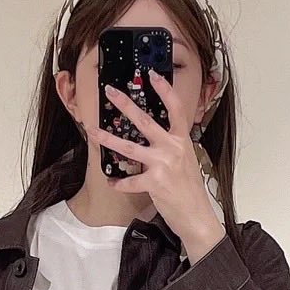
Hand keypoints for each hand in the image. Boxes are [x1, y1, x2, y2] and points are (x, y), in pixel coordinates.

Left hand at [92, 71, 222, 260]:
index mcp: (182, 140)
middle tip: (110, 92)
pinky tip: (112, 181)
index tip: (151, 74)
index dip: (164, 90)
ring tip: (92, 132)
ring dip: (108, 139)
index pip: (175, 109)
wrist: (196, 215)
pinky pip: (129, 180)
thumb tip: (153, 135)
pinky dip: (118, 182)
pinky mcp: (154, 182)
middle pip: (145, 121)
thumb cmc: (189, 188)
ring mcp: (163, 164)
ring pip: (129, 147)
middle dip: (125, 104)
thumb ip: (172, 146)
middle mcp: (173, 148)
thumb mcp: (186, 160)